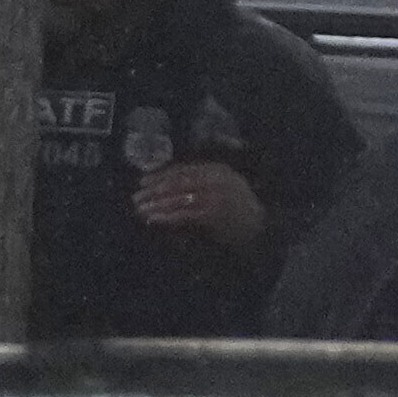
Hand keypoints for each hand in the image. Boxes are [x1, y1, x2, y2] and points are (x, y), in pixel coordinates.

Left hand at [138, 159, 265, 246]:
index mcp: (216, 169)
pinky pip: (184, 214)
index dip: (160, 174)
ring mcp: (214, 196)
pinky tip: (153, 219)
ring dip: (156, 204)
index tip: (142, 181)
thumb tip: (168, 181)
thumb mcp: (224, 185)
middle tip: (136, 197)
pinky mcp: (212, 214)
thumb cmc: (239, 208)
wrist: (261, 227)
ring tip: (140, 209)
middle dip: (154, 190)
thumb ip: (202, 179)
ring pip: (178, 198)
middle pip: (177, 182)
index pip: (182, 169)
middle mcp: (215, 179)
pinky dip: (166, 217)